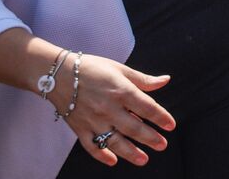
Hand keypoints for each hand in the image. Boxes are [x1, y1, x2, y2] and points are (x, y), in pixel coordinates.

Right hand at [49, 54, 174, 167]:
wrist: (57, 74)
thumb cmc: (92, 68)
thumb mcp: (120, 69)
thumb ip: (143, 79)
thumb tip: (166, 80)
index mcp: (121, 90)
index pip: (147, 107)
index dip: (161, 117)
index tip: (171, 126)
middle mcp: (108, 108)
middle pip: (134, 127)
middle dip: (150, 138)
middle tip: (163, 145)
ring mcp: (93, 120)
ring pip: (114, 141)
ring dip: (130, 152)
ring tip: (144, 159)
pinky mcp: (79, 128)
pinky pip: (91, 146)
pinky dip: (102, 155)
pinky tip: (113, 161)